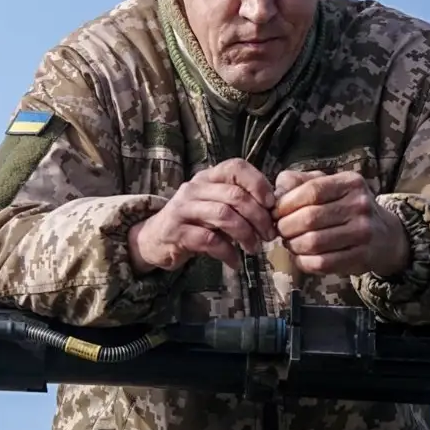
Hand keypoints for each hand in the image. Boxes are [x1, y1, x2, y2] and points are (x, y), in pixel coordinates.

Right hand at [128, 158, 276, 272]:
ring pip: (223, 216)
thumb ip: (238, 202)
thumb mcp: (213, 204)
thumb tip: (275, 210)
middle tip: (269, 235)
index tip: (272, 205)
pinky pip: (209, 241)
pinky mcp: (176, 232)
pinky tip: (235, 262)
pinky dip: (228, 253)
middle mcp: (194, 188)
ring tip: (255, 249)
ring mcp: (183, 209)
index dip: (258, 183)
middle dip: (259, 217)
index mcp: (207, 177)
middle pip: (235, 195)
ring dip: (246, 234)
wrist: (154, 238)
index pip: (235, 167)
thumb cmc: (193, 222)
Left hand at [271, 170, 408, 276]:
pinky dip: (304, 262)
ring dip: (293, 245)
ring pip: (313, 242)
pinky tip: (300, 256)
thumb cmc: (346, 207)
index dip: (286, 204)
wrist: (384, 235)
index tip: (275, 212)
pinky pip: (322, 263)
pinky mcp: (362, 256)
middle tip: (279, 230)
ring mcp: (363, 232)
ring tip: (290, 242)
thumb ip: (299, 182)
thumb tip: (275, 192)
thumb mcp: (328, 186)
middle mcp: (360, 205)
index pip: (311, 191)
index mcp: (350, 183)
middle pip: (309, 218)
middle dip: (285, 226)